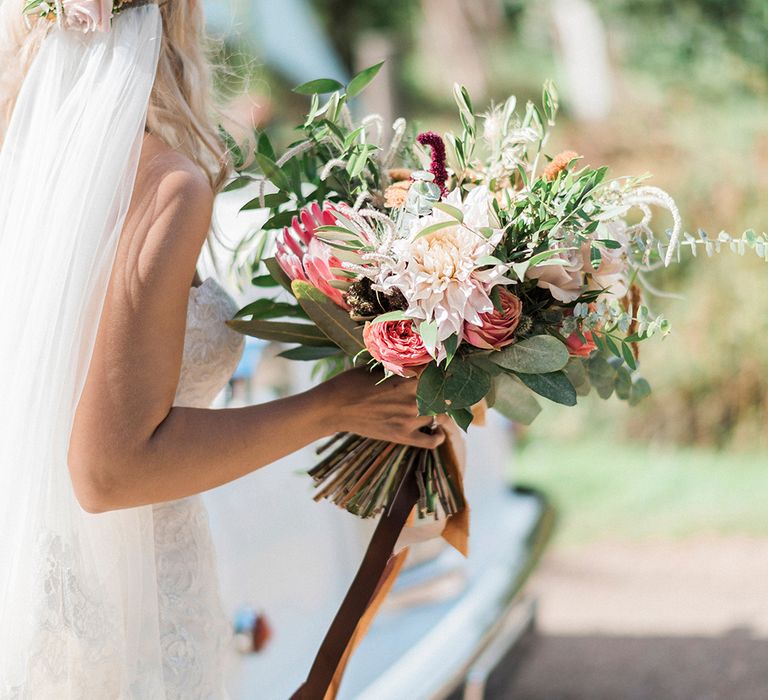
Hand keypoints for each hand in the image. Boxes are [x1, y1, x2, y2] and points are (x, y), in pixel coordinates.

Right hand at [316, 367, 449, 448]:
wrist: (333, 408)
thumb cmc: (351, 382)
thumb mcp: (375, 367)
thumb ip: (397, 365)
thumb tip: (411, 358)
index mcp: (407, 380)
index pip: (437, 373)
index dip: (440, 370)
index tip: (438, 369)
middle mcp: (412, 400)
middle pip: (442, 395)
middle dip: (442, 391)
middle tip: (441, 388)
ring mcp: (409, 420)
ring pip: (439, 416)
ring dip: (439, 411)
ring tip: (434, 406)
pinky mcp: (402, 436)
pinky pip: (432, 441)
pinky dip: (439, 436)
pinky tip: (438, 431)